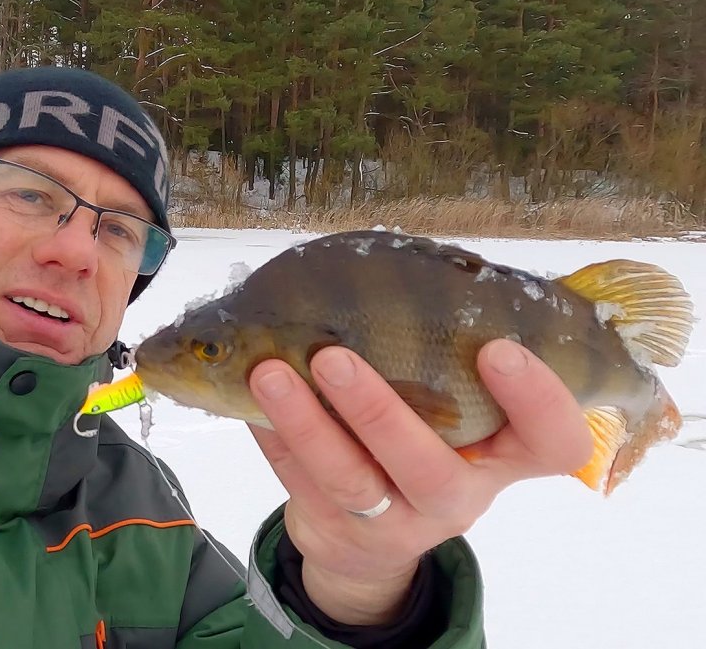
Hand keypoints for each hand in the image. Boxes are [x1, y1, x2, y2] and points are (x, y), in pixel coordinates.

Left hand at [247, 339, 592, 625]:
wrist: (373, 540)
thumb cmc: (426, 440)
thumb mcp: (458, 410)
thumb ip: (450, 356)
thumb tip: (414, 261)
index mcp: (504, 458)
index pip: (553, 443)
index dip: (537, 399)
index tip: (498, 346)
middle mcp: (456, 497)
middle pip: (430, 469)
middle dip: (380, 411)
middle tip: (334, 355)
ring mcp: (393, 523)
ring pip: (349, 480)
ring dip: (307, 423)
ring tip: (269, 372)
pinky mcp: (336, 530)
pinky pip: (298, 481)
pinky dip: (272, 434)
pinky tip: (249, 392)